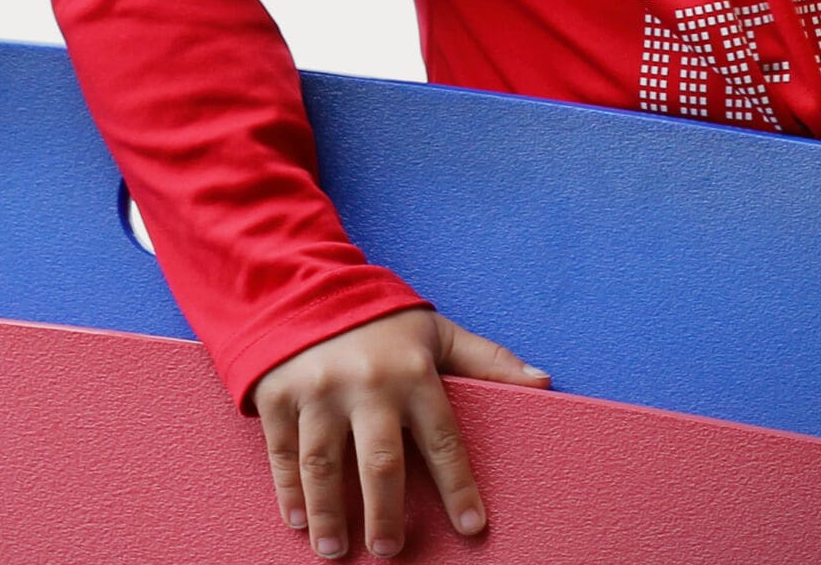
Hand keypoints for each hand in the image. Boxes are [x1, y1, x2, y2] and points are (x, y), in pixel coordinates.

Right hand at [253, 307, 547, 558]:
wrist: (303, 283)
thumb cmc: (380, 320)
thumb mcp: (436, 332)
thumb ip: (486, 359)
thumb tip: (542, 382)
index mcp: (412, 372)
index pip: (443, 440)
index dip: (460, 487)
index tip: (472, 526)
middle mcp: (365, 383)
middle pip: (380, 462)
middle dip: (386, 514)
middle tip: (390, 550)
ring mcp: (317, 389)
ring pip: (324, 463)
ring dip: (329, 513)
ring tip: (335, 551)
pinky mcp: (277, 392)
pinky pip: (283, 451)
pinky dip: (289, 490)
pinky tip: (299, 520)